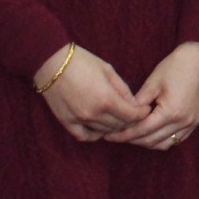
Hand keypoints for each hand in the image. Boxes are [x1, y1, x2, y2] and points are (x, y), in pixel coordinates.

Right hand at [34, 45, 148, 141]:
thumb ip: (123, 89)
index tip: (146, 110)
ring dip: (114, 127)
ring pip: (104, 132)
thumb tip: (134, 103)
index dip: (142, 114)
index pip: (131, 116)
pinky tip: (101, 128)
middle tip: (134, 114)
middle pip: (119, 126)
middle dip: (130, 120)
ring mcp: (79, 120)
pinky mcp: (66, 122)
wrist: (52, 63)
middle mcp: (94, 114)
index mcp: (106, 99)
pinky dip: (95, 135)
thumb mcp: (108, 70)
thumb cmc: (82, 62)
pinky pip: (85, 136)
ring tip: (120, 119)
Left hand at [107, 41, 198, 149]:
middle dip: (132, 140)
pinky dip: (162, 140)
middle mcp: (183, 122)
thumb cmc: (175, 66)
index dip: (124, 135)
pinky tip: (151, 133)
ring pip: (164, 144)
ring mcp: (191, 123)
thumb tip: (124, 115)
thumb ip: (138, 102)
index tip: (110, 136)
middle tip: (117, 135)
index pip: (142, 131)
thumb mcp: (153, 82)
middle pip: (152, 141)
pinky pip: (176, 140)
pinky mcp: (195, 122)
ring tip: (133, 135)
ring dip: (147, 142)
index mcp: (171, 112)